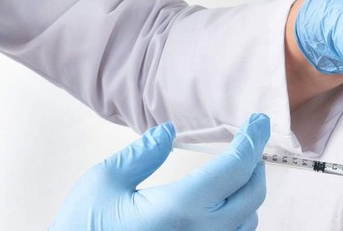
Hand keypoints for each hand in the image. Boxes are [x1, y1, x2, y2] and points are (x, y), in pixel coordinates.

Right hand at [50, 113, 269, 230]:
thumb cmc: (82, 227)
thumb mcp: (103, 180)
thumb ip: (142, 153)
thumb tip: (169, 131)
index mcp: (177, 209)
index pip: (234, 169)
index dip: (252, 140)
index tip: (259, 122)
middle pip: (252, 196)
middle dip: (256, 164)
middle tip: (250, 142)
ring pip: (248, 223)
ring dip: (249, 194)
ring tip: (237, 171)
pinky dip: (239, 218)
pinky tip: (222, 204)